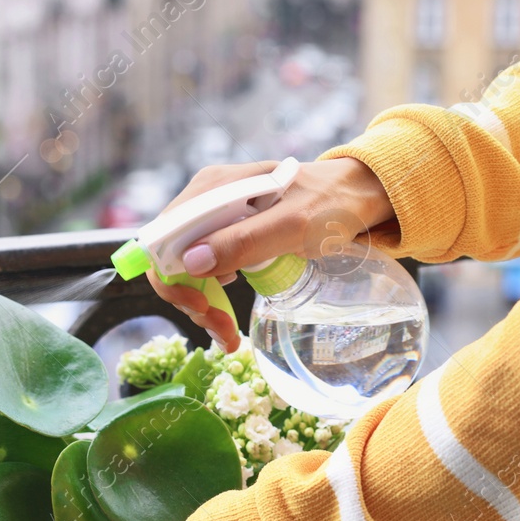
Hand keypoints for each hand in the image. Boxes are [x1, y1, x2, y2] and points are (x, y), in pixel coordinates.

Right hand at [147, 157, 394, 348]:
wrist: (356, 198)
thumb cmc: (329, 204)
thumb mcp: (291, 225)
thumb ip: (243, 241)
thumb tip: (190, 263)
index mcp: (212, 189)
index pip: (163, 235)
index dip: (170, 276)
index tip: (200, 305)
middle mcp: (205, 201)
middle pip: (171, 256)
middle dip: (188, 298)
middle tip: (219, 328)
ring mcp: (215, 220)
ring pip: (186, 269)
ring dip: (200, 304)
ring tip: (225, 331)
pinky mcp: (228, 236)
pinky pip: (205, 271)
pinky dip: (212, 298)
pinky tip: (227, 315)